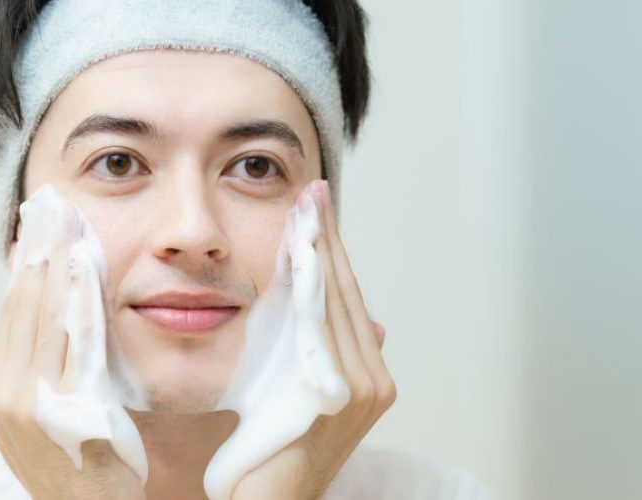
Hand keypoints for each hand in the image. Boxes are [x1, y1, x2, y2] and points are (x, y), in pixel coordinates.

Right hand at [0, 209, 144, 499]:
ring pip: (49, 315)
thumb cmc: (63, 467)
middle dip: (40, 249)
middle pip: (26, 305)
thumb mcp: (16, 422)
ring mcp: (40, 399)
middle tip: (51, 203)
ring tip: (67, 219)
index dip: (23, 263)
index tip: (34, 224)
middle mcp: (9, 392)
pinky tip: (85, 265)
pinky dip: (82, 299)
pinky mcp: (76, 405)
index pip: (9, 311)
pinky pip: (80, 341)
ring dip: (60, 262)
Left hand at [231, 180, 396, 498]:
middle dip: (326, 239)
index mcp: (367, 373)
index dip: (330, 250)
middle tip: (314, 190)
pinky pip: (321, 327)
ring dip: (319, 250)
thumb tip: (373, 323)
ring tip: (307, 207)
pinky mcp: (340, 396)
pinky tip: (303, 251)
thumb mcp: (292, 388)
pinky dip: (313, 285)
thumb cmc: (266, 452)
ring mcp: (362, 389)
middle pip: (345, 293)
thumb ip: (320, 352)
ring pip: (335, 302)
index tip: (315, 207)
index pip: (346, 298)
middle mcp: (374, 379)